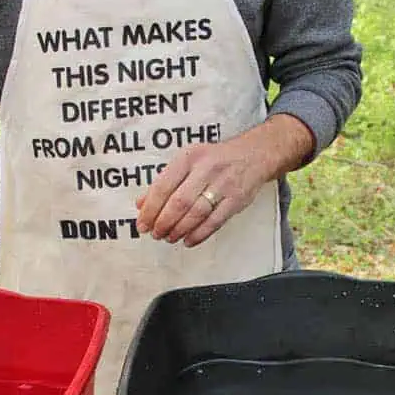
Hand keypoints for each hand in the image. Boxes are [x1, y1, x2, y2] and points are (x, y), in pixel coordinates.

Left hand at [135, 114, 313, 247]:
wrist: (253, 154)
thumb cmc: (214, 160)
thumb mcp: (188, 162)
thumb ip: (164, 182)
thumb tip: (141, 203)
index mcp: (189, 157)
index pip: (163, 186)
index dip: (150, 209)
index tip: (142, 223)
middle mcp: (206, 169)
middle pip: (179, 203)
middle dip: (164, 223)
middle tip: (155, 234)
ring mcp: (223, 185)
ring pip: (196, 214)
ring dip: (179, 230)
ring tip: (169, 237)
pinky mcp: (236, 199)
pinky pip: (214, 222)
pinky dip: (199, 234)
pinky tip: (188, 240)